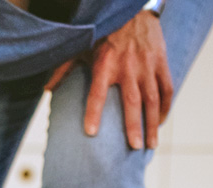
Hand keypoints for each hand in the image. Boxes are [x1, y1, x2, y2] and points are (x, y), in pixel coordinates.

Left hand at [45, 11, 172, 149]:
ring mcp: (147, 64)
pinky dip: (165, 106)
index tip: (91, 132)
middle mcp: (128, 66)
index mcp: (105, 64)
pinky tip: (160, 121)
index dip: (93, 113)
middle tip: (134, 147)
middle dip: (133, 126)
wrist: (131, 10)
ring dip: (152, 123)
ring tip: (151, 144)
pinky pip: (166, 87)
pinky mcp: (161, 61)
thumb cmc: (103, 32)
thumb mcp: (81, 47)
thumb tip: (46, 90)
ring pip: (152, 98)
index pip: (97, 93)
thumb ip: (64, 68)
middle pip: (132, 102)